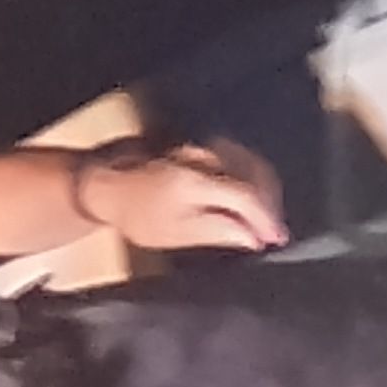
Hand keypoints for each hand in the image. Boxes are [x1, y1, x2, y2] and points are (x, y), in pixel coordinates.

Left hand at [78, 141, 286, 251]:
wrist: (110, 184)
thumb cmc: (139, 216)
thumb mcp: (175, 233)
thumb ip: (217, 231)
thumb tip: (254, 239)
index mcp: (198, 181)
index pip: (246, 196)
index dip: (266, 219)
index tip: (276, 240)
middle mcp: (208, 157)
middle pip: (256, 176)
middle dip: (271, 206)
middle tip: (276, 234)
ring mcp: (208, 148)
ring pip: (252, 165)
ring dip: (265, 193)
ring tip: (267, 220)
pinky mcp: (206, 147)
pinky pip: (242, 161)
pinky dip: (252, 182)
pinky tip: (251, 200)